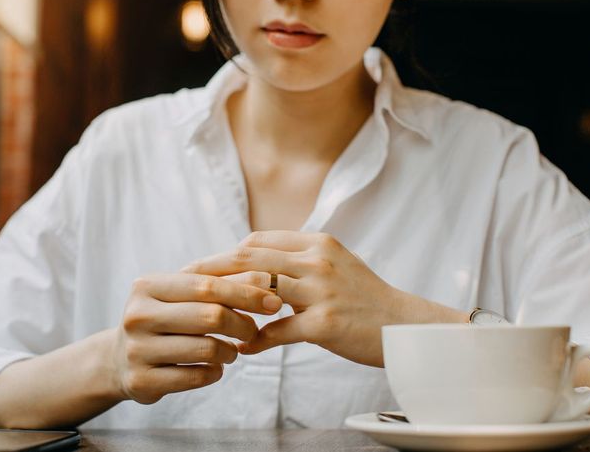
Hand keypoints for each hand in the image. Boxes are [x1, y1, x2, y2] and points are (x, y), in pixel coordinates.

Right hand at [111, 273, 282, 403]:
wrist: (116, 359)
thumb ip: (216, 286)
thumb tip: (270, 282)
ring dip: (230, 352)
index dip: (246, 292)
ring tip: (232, 351)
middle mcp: (138, 315)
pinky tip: (215, 368)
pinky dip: (215, 372)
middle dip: (243, 324)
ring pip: (207, 348)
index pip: (208, 285)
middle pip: (211, 315)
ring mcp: (137, 349)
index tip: (274, 302)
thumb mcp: (178, 296)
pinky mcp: (142, 381)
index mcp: (148, 286)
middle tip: (254, 331)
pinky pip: (197, 376)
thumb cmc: (162, 320)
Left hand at [181, 231, 463, 366]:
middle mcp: (318, 260)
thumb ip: (299, 261)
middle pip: (249, 260)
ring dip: (228, 305)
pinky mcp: (325, 322)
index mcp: (317, 243)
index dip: (224, 255)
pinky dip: (257, 340)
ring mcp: (321, 290)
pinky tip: (244, 348)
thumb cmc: (366, 299)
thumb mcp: (335, 265)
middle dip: (211, 273)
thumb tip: (257, 266)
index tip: (200, 269)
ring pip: (258, 290)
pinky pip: (277, 330)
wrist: (405, 326)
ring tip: (206, 317)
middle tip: (184, 287)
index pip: (257, 242)